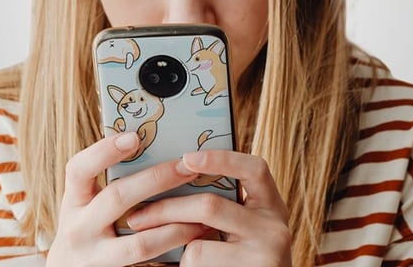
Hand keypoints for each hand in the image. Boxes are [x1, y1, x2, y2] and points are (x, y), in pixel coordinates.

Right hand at [46, 131, 207, 266]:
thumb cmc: (88, 231)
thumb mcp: (86, 207)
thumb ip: (107, 184)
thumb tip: (150, 145)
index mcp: (73, 202)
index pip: (79, 169)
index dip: (104, 151)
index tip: (134, 137)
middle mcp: (77, 229)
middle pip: (117, 198)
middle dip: (156, 180)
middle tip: (187, 167)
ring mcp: (93, 257)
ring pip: (140, 241)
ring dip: (176, 223)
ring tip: (204, 207)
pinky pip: (149, 261)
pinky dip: (175, 246)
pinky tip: (197, 234)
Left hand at [124, 151, 291, 266]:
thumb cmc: (238, 260)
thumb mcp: (242, 229)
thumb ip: (224, 206)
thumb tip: (174, 176)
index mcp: (271, 205)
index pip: (255, 169)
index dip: (222, 159)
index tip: (187, 157)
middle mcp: (275, 226)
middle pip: (210, 206)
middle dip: (167, 209)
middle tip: (136, 218)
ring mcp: (266, 252)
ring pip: (198, 239)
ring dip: (172, 244)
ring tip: (165, 252)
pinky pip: (198, 261)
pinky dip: (186, 266)